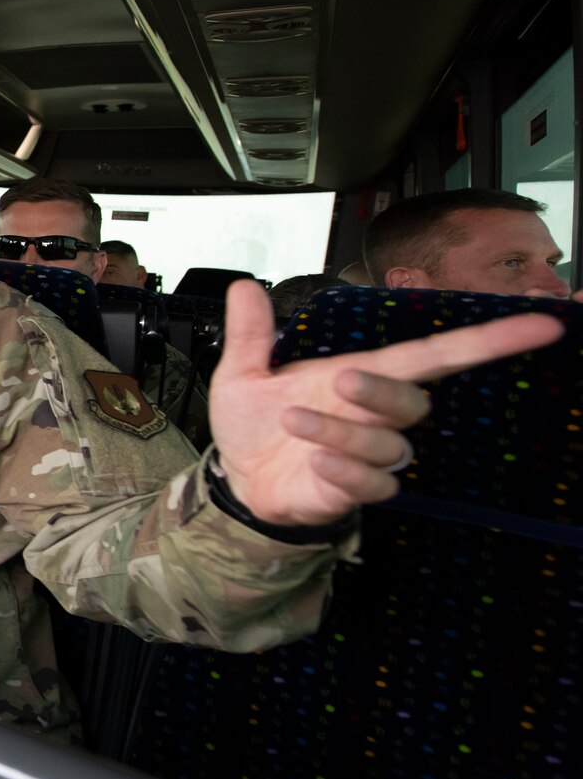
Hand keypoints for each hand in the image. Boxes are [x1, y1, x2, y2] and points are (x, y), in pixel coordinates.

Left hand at [208, 279, 564, 524]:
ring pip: (386, 444)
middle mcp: (376, 416)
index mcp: (362, 376)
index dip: (488, 341)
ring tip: (293, 420)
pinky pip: (371, 484)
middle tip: (341, 381)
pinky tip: (315, 463)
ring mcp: (370, 456)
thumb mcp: (242, 374)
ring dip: (341, 431)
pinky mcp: (356, 491)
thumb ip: (250, 333)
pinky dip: (344, 471)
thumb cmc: (257, 423)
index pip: (435, 355)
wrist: (239, 477)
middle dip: (383, 391)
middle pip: (412, 401)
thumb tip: (242, 287)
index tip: (538, 325)